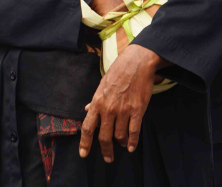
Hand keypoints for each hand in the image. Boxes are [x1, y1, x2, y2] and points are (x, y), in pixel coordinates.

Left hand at [80, 44, 163, 161]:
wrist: (137, 63)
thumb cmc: (118, 72)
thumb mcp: (102, 85)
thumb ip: (95, 100)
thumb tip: (87, 109)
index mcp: (97, 102)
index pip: (88, 127)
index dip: (85, 143)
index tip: (84, 154)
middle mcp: (108, 109)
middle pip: (104, 137)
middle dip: (106, 150)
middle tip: (108, 158)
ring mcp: (123, 111)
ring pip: (119, 136)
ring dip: (120, 143)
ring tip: (122, 145)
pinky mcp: (137, 110)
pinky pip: (134, 131)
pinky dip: (132, 142)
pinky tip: (131, 147)